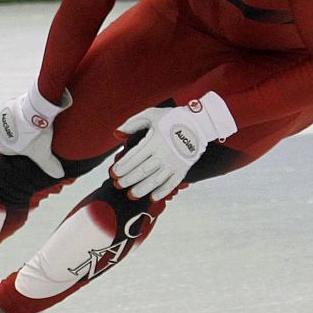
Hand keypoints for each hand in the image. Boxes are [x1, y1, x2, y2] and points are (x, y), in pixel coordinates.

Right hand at [0, 86, 71, 177]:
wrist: (33, 111)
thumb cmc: (34, 134)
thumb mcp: (43, 153)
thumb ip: (49, 165)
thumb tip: (59, 174)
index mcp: (5, 144)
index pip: (7, 151)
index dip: (16, 153)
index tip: (27, 152)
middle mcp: (0, 130)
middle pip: (11, 136)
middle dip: (21, 137)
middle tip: (36, 138)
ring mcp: (4, 116)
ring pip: (14, 122)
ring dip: (23, 124)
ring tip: (38, 125)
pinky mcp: (10, 105)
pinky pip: (17, 110)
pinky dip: (25, 112)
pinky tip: (37, 114)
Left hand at [112, 93, 235, 201]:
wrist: (200, 123)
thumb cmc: (173, 118)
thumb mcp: (150, 115)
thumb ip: (132, 124)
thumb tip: (116, 134)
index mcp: (154, 141)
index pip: (134, 158)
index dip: (122, 167)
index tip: (112, 173)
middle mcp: (164, 154)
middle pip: (142, 171)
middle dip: (128, 180)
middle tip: (117, 185)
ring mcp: (174, 163)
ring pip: (156, 180)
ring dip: (142, 189)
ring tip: (131, 195)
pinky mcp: (183, 169)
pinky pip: (172, 184)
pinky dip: (162, 192)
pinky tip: (152, 197)